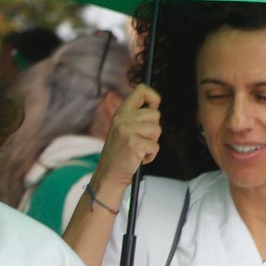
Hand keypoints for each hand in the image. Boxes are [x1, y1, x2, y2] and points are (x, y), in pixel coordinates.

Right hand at [92, 84, 161, 202]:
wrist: (108, 174)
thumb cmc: (119, 153)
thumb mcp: (123, 129)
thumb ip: (135, 117)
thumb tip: (155, 106)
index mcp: (120, 113)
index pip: (141, 90)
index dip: (154, 97)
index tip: (154, 107)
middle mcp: (122, 119)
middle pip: (155, 114)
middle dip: (153, 130)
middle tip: (140, 140)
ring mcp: (127, 131)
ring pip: (157, 130)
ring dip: (152, 143)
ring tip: (139, 149)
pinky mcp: (134, 144)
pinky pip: (155, 146)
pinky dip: (151, 156)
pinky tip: (138, 158)